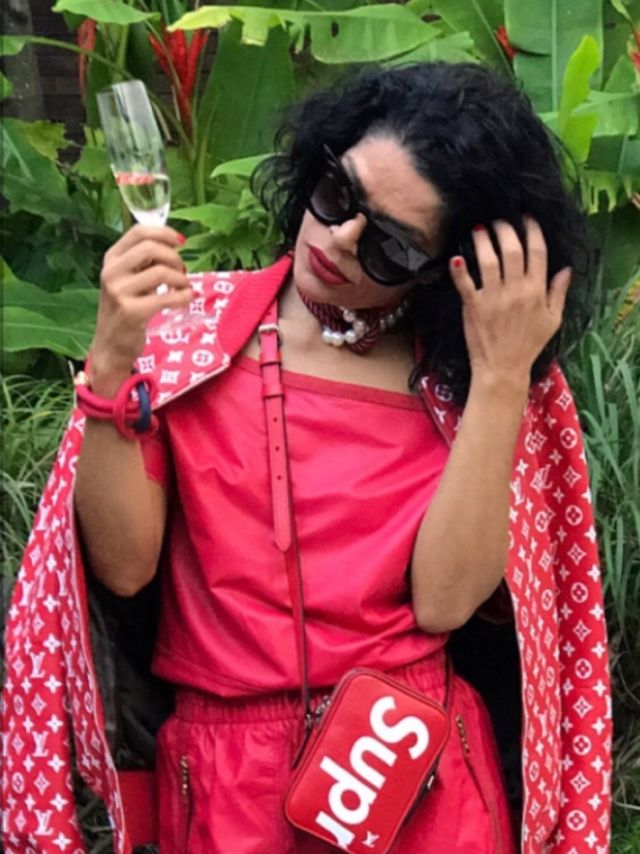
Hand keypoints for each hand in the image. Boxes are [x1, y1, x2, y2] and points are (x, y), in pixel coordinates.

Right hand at [90, 225, 192, 392]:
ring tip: (183, 288)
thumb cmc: (126, 309)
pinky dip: (184, 296)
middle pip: (151, 248)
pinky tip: (187, 298)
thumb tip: (175, 244)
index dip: (164, 232)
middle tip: (182, 271)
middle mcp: (111, 272)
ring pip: (162, 272)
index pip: (139, 232)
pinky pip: (167, 297)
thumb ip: (145, 262)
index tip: (181, 242)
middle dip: (174, 258)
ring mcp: (119, 292)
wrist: (111, 346)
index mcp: (111, 259)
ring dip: (181, 279)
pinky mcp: (131, 312)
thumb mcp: (129, 280)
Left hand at [449, 216, 570, 387]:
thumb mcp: (552, 320)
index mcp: (537, 291)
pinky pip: (465, 284)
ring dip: (483, 241)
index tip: (526, 218)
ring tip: (478, 229)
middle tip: (499, 220)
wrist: (503, 368)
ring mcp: (494, 298)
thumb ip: (558, 293)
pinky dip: (459, 270)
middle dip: (505, 229)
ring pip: (488, 260)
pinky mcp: (473, 307)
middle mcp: (516, 290)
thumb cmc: (529, 345)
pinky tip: (456, 257)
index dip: (532, 231)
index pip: (537, 252)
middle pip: (512, 250)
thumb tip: (567, 270)